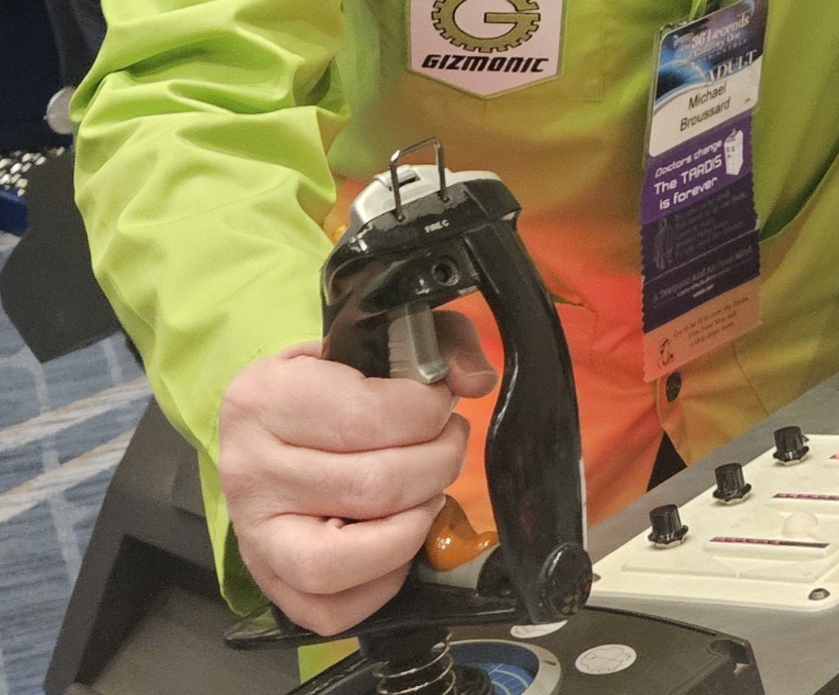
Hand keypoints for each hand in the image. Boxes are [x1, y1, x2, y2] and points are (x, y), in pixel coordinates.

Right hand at [218, 309, 497, 635]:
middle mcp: (250, 470)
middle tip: (448, 442)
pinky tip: (401, 535)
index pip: (363, 416)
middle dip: (436, 463)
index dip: (425, 412)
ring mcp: (256, 535)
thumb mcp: (370, 339)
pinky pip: (334, 609)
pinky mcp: (270, 584)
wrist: (265, 428)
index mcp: (264, 398)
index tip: (443, 402)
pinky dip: (384, 580)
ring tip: (429, 491)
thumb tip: (476, 380)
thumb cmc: (324, 382)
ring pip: (345, 560)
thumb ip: (435, 341)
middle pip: (372, 486)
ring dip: (412, 526)